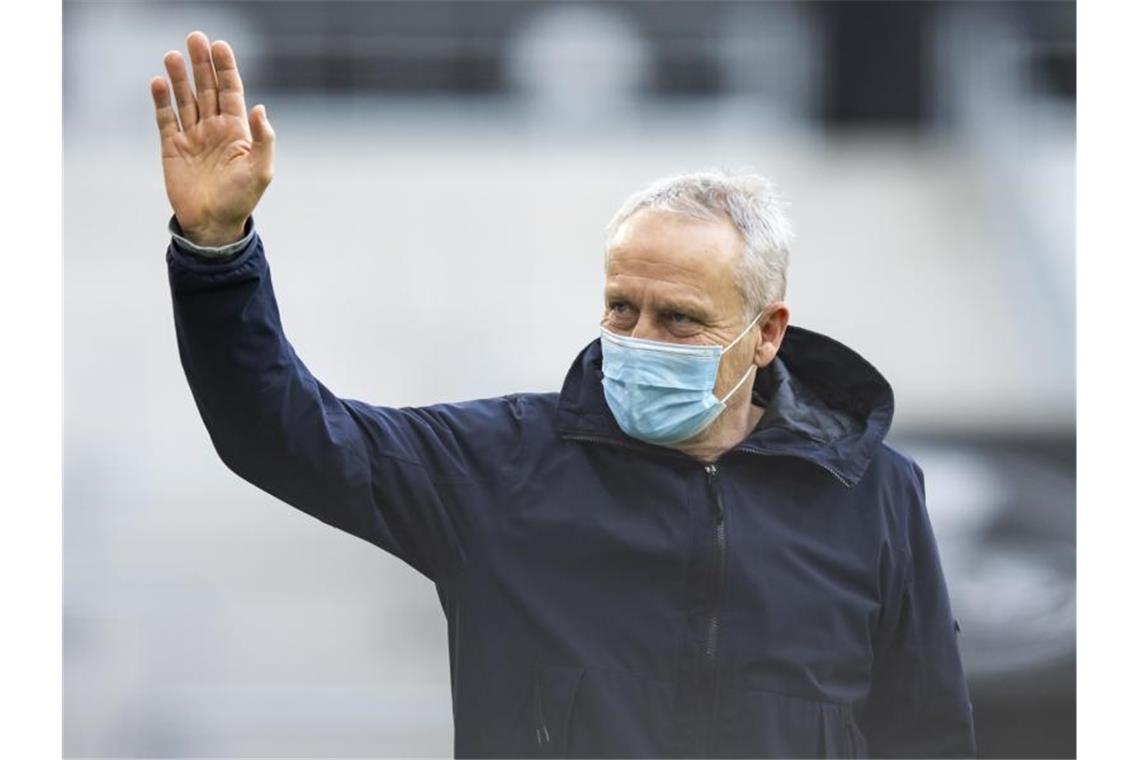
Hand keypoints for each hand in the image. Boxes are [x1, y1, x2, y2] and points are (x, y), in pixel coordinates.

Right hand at [150, 31, 274, 245]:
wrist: (212, 224)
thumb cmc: (241, 199)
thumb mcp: (261, 170)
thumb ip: (264, 139)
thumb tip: (261, 109)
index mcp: (237, 131)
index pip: (230, 91)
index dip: (225, 68)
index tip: (219, 45)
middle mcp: (214, 128)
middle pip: (206, 88)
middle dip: (201, 64)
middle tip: (194, 38)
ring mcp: (192, 136)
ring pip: (185, 99)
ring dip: (179, 77)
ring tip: (172, 55)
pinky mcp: (172, 148)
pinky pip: (165, 119)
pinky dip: (161, 101)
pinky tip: (158, 82)